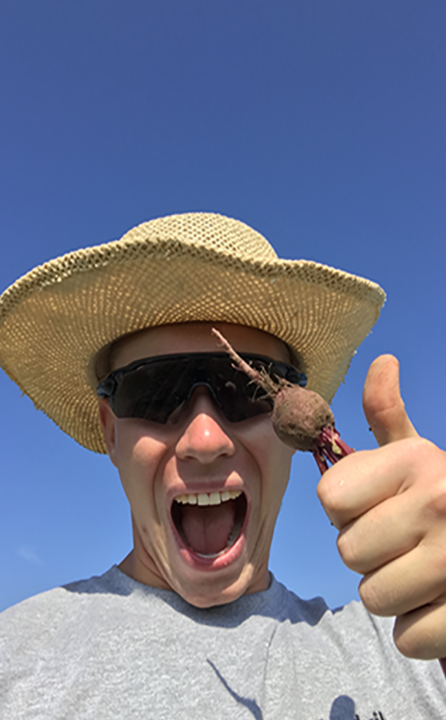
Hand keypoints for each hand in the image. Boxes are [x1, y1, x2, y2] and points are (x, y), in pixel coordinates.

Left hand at [317, 355, 445, 659]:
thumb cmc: (444, 495)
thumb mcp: (417, 452)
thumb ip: (387, 414)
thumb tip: (383, 361)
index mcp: (415, 460)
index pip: (329, 498)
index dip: (347, 508)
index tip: (377, 504)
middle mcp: (438, 501)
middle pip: (348, 551)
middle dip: (370, 551)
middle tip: (405, 540)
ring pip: (373, 596)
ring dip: (392, 590)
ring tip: (422, 569)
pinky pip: (406, 637)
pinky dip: (418, 627)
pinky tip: (439, 600)